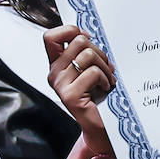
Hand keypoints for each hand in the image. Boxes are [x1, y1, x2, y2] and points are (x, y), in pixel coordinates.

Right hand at [43, 25, 116, 156]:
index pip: (50, 36)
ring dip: (106, 67)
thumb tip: (89, 33)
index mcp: (56, 65)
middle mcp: (54, 74)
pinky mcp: (70, 96)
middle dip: (99, 50)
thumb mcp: (90, 69)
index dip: (69, 30)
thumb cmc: (101, 97)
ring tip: (109, 79)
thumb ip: (85, 53)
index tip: (87, 38)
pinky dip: (106, 79)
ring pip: (88, 54)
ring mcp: (60, 85)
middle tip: (106, 66)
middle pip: (78, 40)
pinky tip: (107, 89)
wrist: (104, 128)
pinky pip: (93, 73)